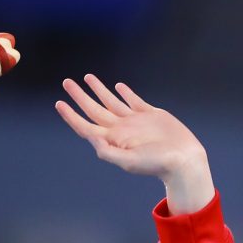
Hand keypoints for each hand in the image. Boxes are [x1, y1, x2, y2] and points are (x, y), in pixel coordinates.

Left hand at [56, 75, 214, 213]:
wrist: (183, 161)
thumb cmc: (157, 165)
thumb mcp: (128, 161)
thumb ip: (107, 151)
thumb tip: (90, 136)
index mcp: (113, 140)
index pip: (86, 126)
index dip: (71, 116)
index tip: (59, 103)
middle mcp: (121, 129)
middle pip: (94, 110)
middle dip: (79, 96)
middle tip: (67, 82)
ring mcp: (136, 121)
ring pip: (111, 102)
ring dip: (99, 90)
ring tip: (88, 77)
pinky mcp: (151, 115)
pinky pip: (134, 101)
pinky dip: (125, 93)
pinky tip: (118, 87)